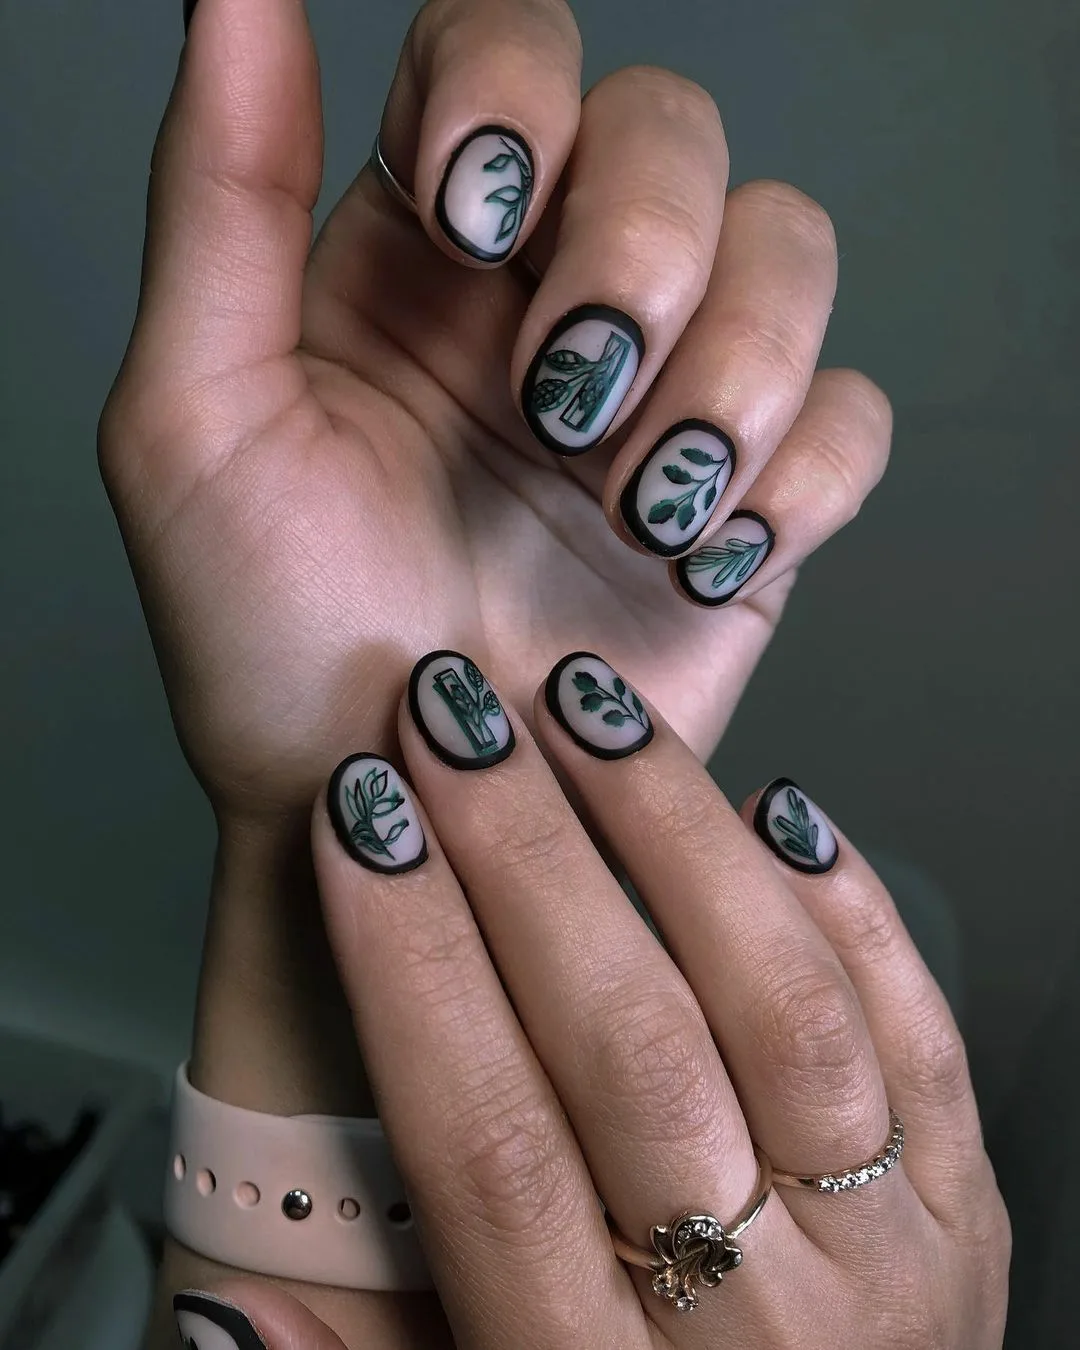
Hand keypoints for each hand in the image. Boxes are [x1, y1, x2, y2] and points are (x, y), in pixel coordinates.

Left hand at [99, 0, 889, 823]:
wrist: (400, 821)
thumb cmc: (273, 646)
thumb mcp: (195, 423)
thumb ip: (216, 199)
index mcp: (419, 256)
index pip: (507, 50)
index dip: (519, 91)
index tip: (482, 219)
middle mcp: (552, 300)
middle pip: (673, 131)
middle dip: (640, 250)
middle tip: (565, 396)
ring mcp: (664, 399)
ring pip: (788, 250)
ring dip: (732, 367)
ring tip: (636, 503)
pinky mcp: (751, 503)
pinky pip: (851, 416)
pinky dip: (799, 476)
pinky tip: (701, 555)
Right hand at [176, 649, 1008, 1348]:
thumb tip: (233, 1305)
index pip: (483, 1139)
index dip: (411, 958)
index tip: (362, 821)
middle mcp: (754, 1322)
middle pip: (629, 1043)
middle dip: (526, 855)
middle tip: (457, 721)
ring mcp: (889, 1254)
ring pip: (780, 1004)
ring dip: (673, 833)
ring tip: (592, 713)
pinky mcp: (973, 1206)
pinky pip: (920, 1028)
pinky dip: (844, 900)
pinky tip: (769, 805)